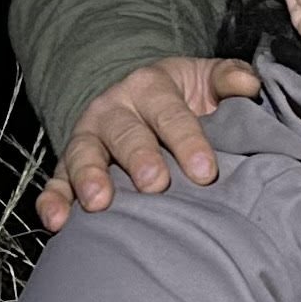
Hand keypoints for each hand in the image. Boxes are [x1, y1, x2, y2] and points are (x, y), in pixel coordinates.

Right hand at [33, 57, 266, 230]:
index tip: (205, 171)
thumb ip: (228, 79)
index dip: (187, 140)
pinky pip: (56, 181)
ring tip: (100, 203)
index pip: (170, 113)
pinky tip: (57, 222)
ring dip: (89, 177)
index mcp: (150, 87)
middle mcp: (114, 109)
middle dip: (139, 158)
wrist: (140, 101)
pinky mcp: (68, 165)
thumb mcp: (205, 80)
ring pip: (83, 154)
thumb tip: (248, 86)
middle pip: (125, 133)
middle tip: (155, 185)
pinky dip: (52, 200)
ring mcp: (88, 138)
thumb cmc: (182, 99)